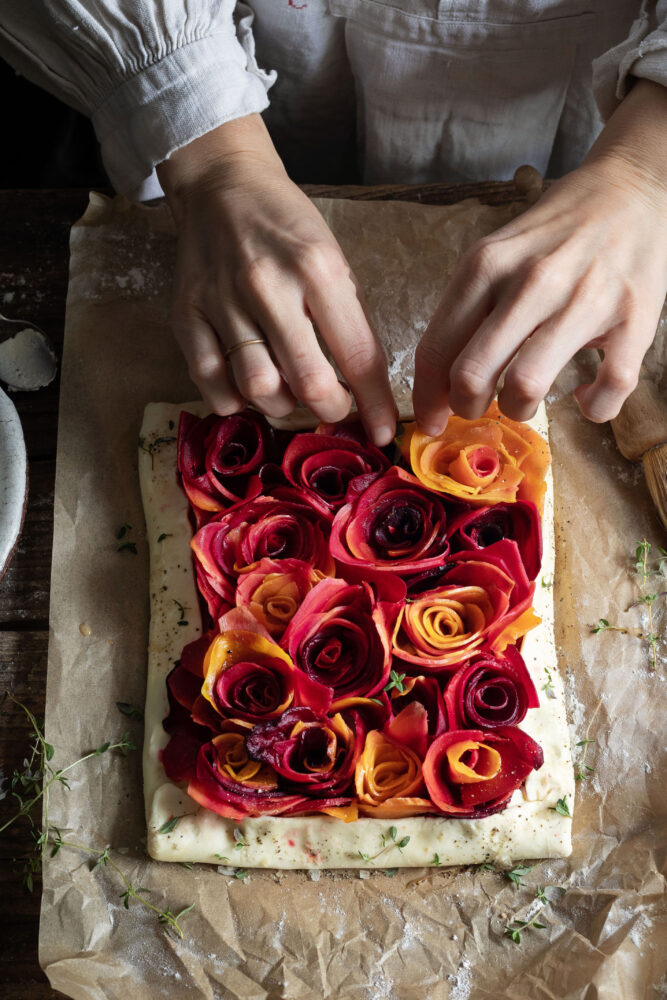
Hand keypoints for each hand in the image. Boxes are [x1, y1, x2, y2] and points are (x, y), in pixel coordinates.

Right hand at [157, 115, 395, 446]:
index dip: (374, 405)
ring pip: (257, 388)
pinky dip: (233, 400)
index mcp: (317, 268)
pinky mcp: (186, 313)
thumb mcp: (334, 260)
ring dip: (281, 406)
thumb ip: (348, 322)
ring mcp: (222, 301)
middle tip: (332, 407)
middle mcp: (268, 285)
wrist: (223, 185)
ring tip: (288, 392)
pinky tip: (246, 388)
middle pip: (307, 381)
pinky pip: (210, 383)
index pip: (357, 356)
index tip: (381, 432)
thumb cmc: (288, 227)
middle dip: (329, 410)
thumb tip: (364, 390)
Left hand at [414, 80, 666, 432]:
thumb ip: (467, 310)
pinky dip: (592, 408)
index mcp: (486, 266)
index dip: (428, 397)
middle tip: (478, 406)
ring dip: (518, 410)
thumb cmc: (554, 233)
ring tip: (524, 400)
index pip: (436, 348)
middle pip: (471, 376)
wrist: (632, 190)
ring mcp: (584, 301)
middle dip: (466, 407)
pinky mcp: (634, 320)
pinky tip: (584, 396)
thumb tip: (439, 382)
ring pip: (525, 388)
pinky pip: (606, 390)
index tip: (432, 420)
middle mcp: (531, 282)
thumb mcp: (496, 254)